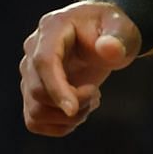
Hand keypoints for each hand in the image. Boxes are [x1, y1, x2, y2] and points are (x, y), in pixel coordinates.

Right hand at [19, 2, 140, 135]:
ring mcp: (29, 72)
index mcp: (52, 28)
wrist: (105, 35)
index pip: (44, 62)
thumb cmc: (113, 30)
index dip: (57, 88)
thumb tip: (108, 50)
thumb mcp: (123, 29)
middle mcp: (33, 49)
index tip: (74, 110)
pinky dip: (59, 125)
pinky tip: (79, 110)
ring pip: (35, 111)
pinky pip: (35, 121)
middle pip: (37, 91)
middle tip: (96, 94)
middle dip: (73, 102)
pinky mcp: (32, 91)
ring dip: (68, 118)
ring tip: (90, 101)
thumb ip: (119, 38)